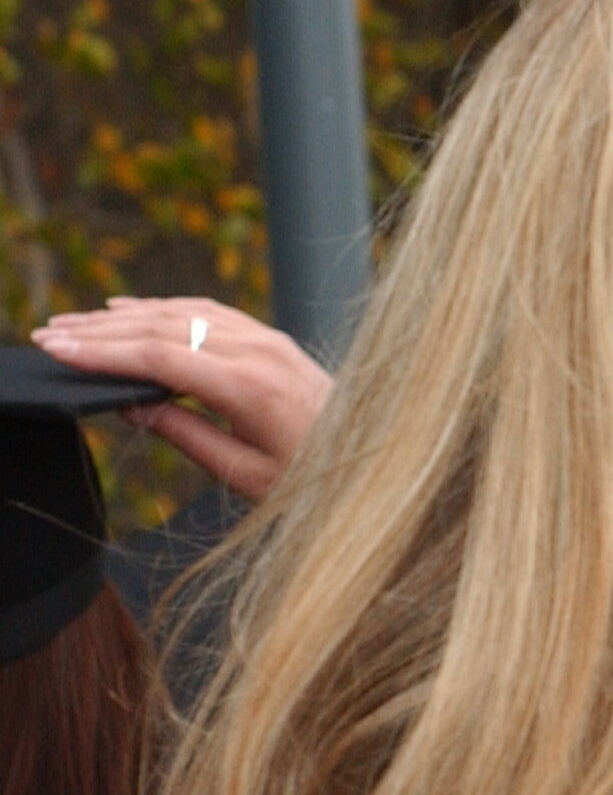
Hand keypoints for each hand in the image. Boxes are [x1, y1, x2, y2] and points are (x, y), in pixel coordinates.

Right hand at [31, 297, 332, 500]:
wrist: (381, 469)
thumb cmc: (317, 484)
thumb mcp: (244, 474)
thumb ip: (184, 433)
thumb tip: (129, 403)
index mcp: (251, 387)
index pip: (158, 355)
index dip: (101, 352)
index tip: (55, 349)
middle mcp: (261, 352)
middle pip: (163, 327)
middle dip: (100, 330)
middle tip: (49, 334)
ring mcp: (271, 341)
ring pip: (184, 313)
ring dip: (126, 315)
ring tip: (76, 323)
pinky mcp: (275, 341)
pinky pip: (209, 313)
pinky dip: (165, 310)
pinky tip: (132, 311)